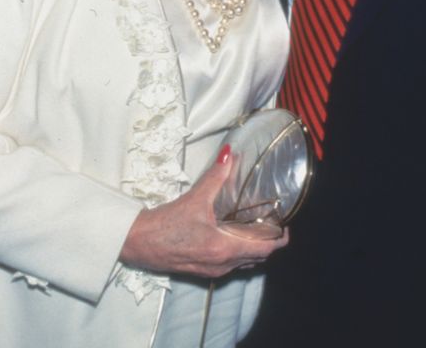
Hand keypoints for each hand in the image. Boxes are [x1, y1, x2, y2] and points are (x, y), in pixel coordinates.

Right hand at [119, 146, 288, 277]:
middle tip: (273, 222)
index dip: (279, 240)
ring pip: (243, 263)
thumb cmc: (166, 225)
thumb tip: (230, 154)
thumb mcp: (195, 198)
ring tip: (257, 227)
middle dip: (268, 243)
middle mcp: (222, 264)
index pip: (264, 251)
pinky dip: (238, 252)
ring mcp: (212, 270)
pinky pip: (230, 264)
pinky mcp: (202, 269)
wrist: (139, 243)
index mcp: (224, 249)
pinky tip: (232, 235)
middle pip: (257, 258)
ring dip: (253, 249)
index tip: (286, 226)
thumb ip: (216, 175)